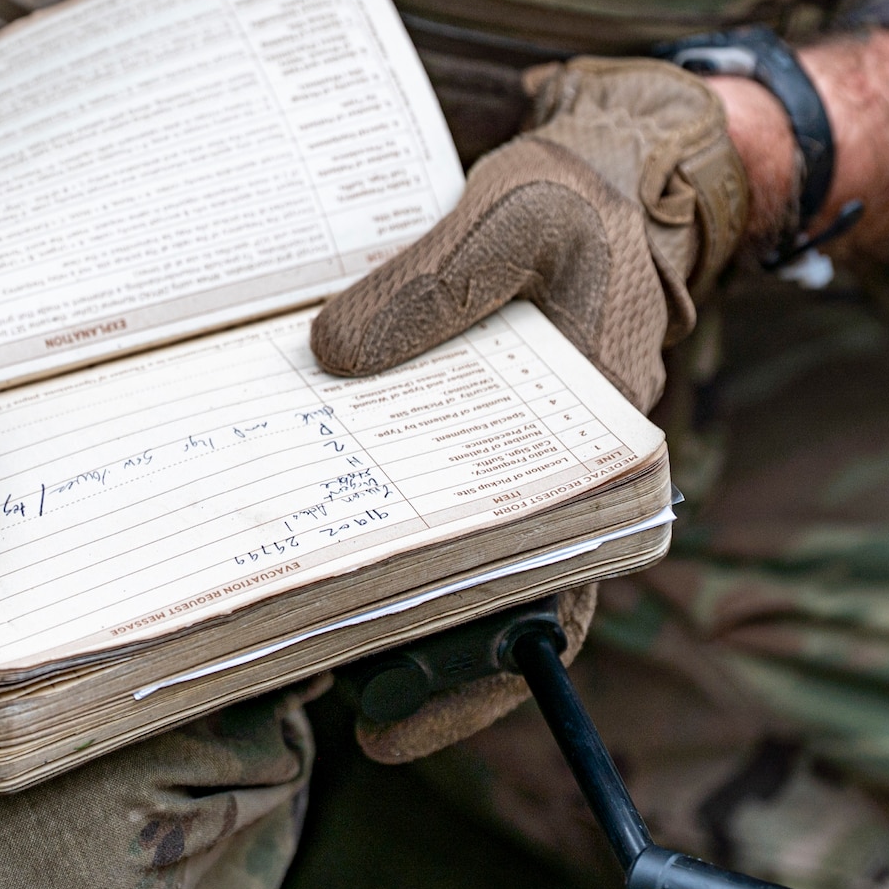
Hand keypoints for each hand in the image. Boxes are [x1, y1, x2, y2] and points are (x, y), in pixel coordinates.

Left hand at [314, 58, 743, 759]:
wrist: (613, 168)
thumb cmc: (580, 197)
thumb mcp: (510, 219)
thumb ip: (430, 283)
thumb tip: (331, 356)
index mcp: (598, 447)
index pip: (549, 596)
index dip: (475, 673)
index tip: (391, 720)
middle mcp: (560, 470)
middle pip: (485, 595)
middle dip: (400, 651)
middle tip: (298, 679)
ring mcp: (515, 451)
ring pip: (449, 547)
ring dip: (374, 584)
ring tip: (275, 619)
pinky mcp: (476, 422)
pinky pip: (427, 482)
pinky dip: (370, 503)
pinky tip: (295, 506)